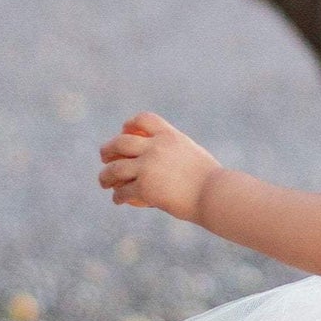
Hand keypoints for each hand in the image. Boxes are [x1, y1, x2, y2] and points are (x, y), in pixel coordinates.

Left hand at [98, 112, 220, 221]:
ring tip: (105, 182)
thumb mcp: (193, 155)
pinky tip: (119, 200)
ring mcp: (148, 167)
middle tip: (105, 158)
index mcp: (169, 136)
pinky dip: (118, 196)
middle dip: (108, 149)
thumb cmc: (211, 180)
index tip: (124, 131)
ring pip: (114, 168)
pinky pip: (123, 191)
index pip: (143, 119)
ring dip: (105, 176)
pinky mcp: (144, 188)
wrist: (215, 195)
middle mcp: (156, 147)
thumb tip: (162, 162)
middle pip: (120, 142)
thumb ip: (174, 154)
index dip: (130, 124)